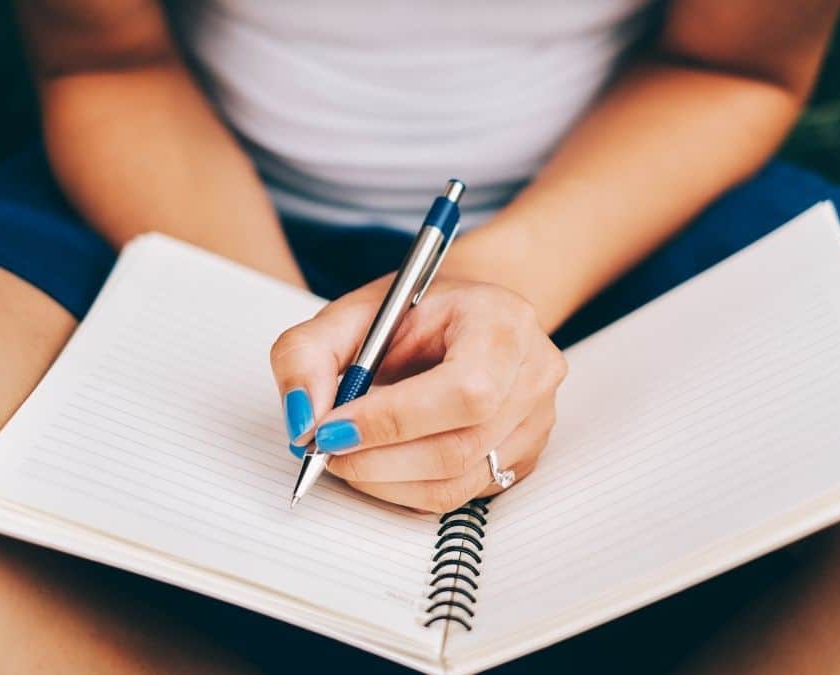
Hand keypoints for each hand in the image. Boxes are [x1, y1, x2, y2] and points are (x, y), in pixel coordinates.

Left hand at [270, 275, 567, 511]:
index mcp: (504, 321)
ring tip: (348, 455)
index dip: (392, 420)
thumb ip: (310, 355)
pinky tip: (382, 460)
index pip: (464, 390)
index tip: (329, 430)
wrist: (468, 313)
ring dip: (386, 481)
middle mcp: (533, 374)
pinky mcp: (524, 458)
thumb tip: (302, 420)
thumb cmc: (418, 311)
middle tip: (325, 450)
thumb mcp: (354, 312)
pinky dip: (407, 488)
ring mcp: (536, 422)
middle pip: (459, 446)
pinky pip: (460, 495)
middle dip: (378, 459)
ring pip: (457, 482)